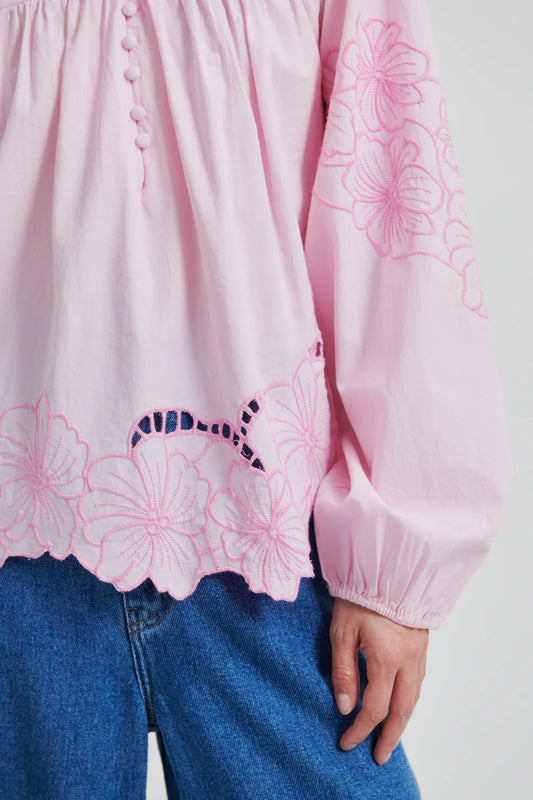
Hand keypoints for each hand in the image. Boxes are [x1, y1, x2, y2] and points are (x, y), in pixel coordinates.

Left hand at [330, 598, 428, 764]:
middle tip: (380, 756)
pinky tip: (402, 702)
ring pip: (414, 696)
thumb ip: (344, 670)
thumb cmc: (360, 594)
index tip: (347, 742)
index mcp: (387, 658)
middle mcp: (408, 659)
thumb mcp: (342, 632)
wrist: (385, 566)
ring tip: (390, 735)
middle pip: (402, 710)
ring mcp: (418, 652)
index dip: (360, 729)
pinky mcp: (421, 643)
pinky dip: (410, 698)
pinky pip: (419, 680)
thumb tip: (344, 706)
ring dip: (402, 720)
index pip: (374, 707)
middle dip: (390, 736)